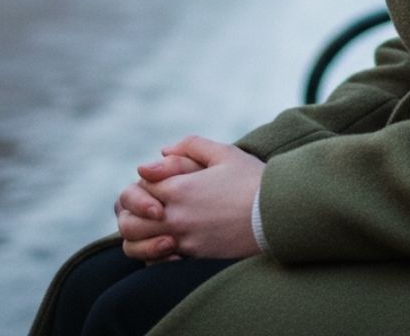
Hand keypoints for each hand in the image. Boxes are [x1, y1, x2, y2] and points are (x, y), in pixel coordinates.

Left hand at [121, 136, 264, 259]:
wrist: (279, 215)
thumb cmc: (253, 181)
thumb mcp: (224, 153)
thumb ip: (190, 146)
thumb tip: (162, 151)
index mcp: (180, 188)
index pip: (139, 186)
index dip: (145, 182)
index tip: (160, 179)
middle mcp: (176, 217)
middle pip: (130, 220)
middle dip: (133, 211)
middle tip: (150, 206)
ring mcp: (184, 242)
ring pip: (137, 246)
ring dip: (138, 236)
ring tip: (154, 227)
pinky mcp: (195, 259)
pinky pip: (156, 264)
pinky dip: (153, 255)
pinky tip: (168, 244)